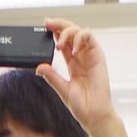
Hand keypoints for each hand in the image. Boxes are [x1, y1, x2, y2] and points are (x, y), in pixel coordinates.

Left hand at [39, 22, 127, 136]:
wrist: (93, 113)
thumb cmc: (80, 104)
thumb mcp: (62, 89)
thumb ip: (52, 77)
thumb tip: (39, 68)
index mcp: (72, 62)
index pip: (62, 42)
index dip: (54, 32)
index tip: (44, 26)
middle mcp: (80, 55)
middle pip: (70, 32)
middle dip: (59, 25)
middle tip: (48, 23)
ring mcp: (89, 54)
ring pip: (79, 31)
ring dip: (68, 32)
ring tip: (59, 45)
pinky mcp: (97, 54)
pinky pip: (90, 37)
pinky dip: (80, 38)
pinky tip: (73, 50)